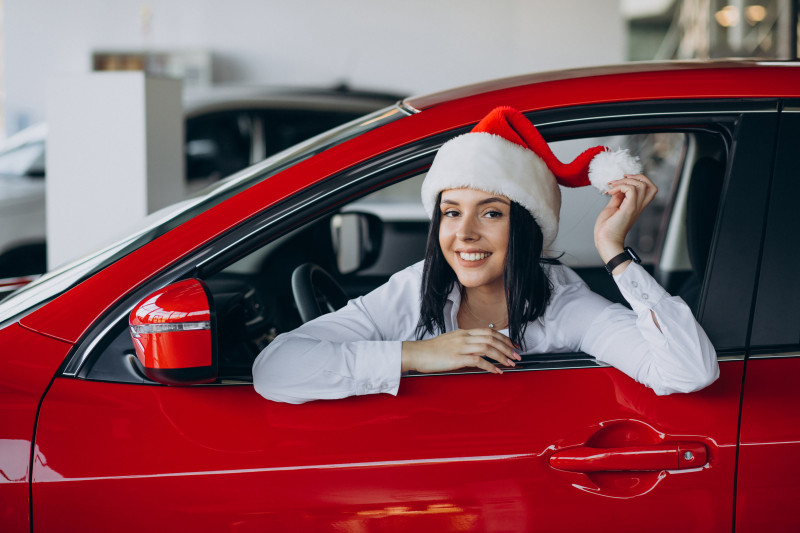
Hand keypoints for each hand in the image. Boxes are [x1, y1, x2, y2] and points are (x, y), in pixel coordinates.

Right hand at [401, 328, 520, 374]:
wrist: (416, 353)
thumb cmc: (431, 350)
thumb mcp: (450, 342)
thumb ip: (464, 344)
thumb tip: (478, 352)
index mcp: (463, 332)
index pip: (489, 331)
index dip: (504, 338)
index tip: (513, 345)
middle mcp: (464, 337)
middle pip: (492, 338)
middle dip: (507, 347)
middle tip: (516, 355)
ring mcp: (461, 347)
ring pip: (488, 348)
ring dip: (502, 356)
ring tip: (510, 364)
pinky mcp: (457, 358)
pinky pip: (479, 360)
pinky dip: (491, 366)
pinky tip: (497, 371)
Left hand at [594, 174, 657, 263]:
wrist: (605, 241)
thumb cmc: (607, 229)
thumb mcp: (612, 208)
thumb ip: (617, 197)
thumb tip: (618, 188)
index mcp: (636, 206)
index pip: (648, 188)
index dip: (638, 179)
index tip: (622, 179)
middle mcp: (639, 206)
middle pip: (650, 185)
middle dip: (636, 177)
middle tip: (618, 181)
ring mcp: (635, 207)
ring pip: (642, 185)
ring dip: (625, 181)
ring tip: (612, 187)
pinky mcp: (629, 208)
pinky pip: (632, 190)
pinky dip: (620, 186)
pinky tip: (611, 192)